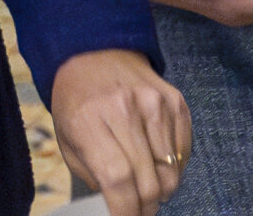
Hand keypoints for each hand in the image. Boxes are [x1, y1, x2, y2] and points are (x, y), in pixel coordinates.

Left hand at [47, 48, 189, 215]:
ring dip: (163, 191)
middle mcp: (126, 109)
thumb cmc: (76, 102)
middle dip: (147, 207)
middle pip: (150, 180)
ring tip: (149, 190)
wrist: (95, 52)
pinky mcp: (175, 100)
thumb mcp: (69, 141)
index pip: (118, 180)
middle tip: (140, 211)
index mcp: (90, 121)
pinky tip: (159, 165)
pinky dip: (175, 168)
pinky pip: (184, 151)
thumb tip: (119, 208)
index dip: (126, 211)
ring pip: (171, 171)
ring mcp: (155, 102)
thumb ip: (93, 177)